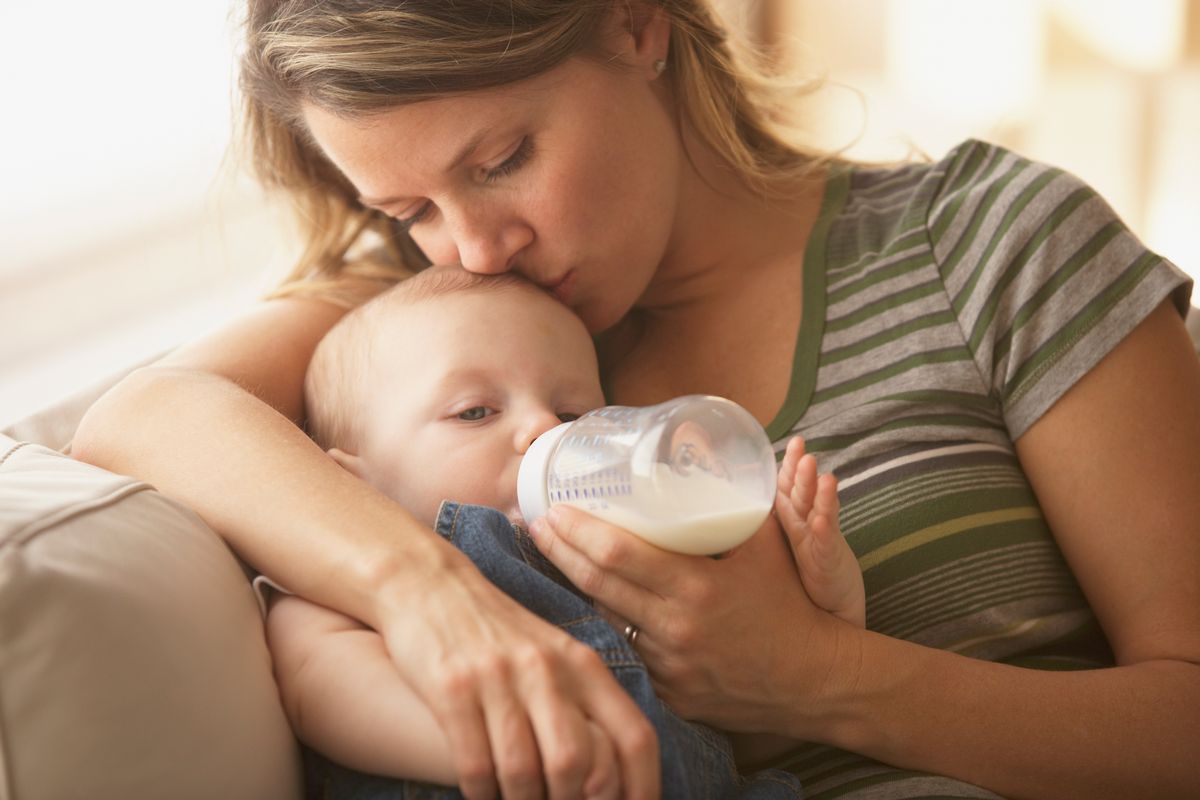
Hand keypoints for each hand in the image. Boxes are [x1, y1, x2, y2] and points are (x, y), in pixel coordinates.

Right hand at [375, 551, 658, 799]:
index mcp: (583, 665)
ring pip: (523, 770)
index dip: (642, 789)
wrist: (429, 584)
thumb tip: (610, 775)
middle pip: (576, 763)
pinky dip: (480, 792)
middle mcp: (547, 670)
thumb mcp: (553, 656)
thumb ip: (584, 705)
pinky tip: (481, 793)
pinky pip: (474, 763)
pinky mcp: (453, 688)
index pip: (633, 737)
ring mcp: (499, 677)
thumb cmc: (497, 633)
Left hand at [529, 506, 856, 737]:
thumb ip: (739, 502)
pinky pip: (624, 655)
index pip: (620, 555)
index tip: (555, 509)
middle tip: (537, 524)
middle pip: (597, 585)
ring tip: (548, 558)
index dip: (579, 531)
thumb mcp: (768, 546)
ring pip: (604, 621)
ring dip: (572, 589)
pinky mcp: (668, 694)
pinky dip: (601, 628)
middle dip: (560, 552)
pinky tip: (579, 606)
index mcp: (698, 587)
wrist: (813, 680)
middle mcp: (677, 629)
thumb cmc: (790, 605)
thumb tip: (721, 454)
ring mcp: (669, 666)